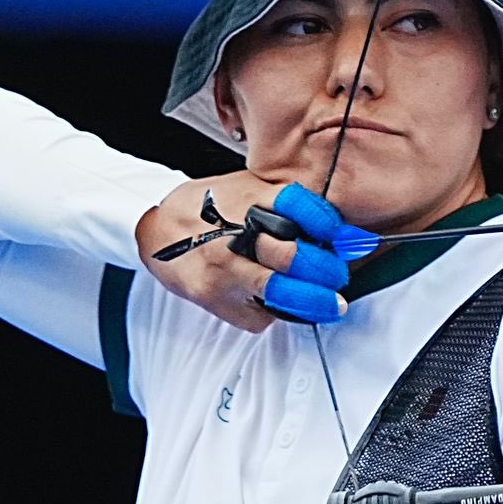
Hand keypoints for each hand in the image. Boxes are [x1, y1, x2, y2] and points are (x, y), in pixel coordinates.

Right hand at [136, 173, 347, 332]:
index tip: (347, 239)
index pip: (299, 208)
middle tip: (338, 275)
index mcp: (246, 200)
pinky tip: (284, 303)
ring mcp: (223, 270)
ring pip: (278, 291)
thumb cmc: (206, 209)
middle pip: (292, 256)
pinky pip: (259, 314)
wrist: (155, 231)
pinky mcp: (216, 299)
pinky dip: (278, 311)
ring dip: (314, 300)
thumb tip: (338, 232)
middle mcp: (234, 234)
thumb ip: (288, 206)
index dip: (328, 225)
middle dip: (326, 270)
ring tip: (333, 304)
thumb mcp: (246, 190)